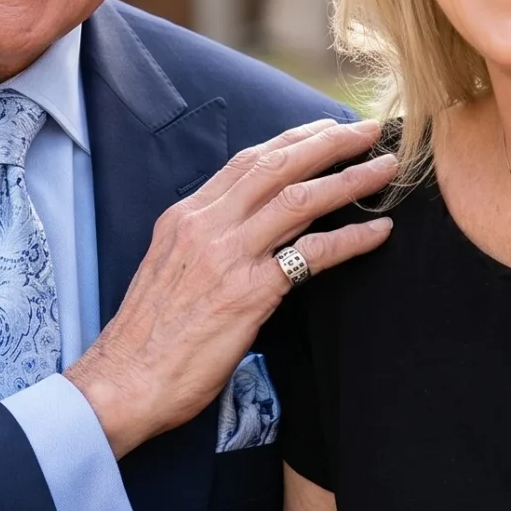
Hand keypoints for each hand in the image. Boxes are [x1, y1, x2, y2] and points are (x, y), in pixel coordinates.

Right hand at [68, 118, 396, 455]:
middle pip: (276, 166)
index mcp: (184, 218)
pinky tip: (379, 232)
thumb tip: (245, 236)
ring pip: (300, 199)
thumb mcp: (168, 270)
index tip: (324, 129)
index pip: (246, 162)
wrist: (125, 381)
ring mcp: (227, 257)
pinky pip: (312, 254)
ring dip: (350, 179)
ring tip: (385, 169)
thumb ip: (204, 246)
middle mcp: (205, 226)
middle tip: (367, 130)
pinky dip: (351, 239)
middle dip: (328, 142)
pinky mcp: (249, 294)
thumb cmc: (147, 339)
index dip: (291, 141)